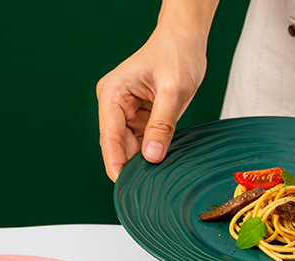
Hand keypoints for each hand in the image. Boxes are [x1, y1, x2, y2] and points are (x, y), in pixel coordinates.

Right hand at [96, 27, 208, 180]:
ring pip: (130, 148)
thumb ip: (162, 124)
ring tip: (159, 174)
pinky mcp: (139, 118)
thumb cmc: (177, 53)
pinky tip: (163, 162)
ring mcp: (126, 113)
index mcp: (112, 94)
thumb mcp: (173, 90)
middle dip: (132, 166)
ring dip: (143, 162)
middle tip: (149, 187)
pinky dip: (152, 153)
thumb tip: (152, 157)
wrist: (185, 39)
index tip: (125, 187)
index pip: (109, 138)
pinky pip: (142, 143)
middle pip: (117, 147)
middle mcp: (114, 105)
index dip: (116, 165)